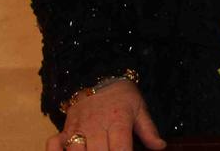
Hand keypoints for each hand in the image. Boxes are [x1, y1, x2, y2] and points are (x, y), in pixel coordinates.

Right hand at [46, 81, 165, 150]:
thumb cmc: (122, 95)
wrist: (98, 76)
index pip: (120, 150)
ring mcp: (79, 129)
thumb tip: (161, 147)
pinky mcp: (66, 130)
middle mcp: (97, 127)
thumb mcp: (139, 108)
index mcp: (118, 122)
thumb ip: (149, 131)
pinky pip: (58, 146)